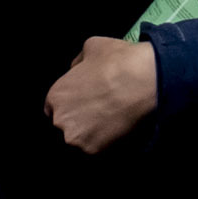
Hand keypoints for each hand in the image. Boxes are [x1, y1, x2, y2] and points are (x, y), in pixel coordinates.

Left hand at [47, 34, 162, 154]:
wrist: (144, 81)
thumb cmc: (118, 61)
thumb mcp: (91, 47)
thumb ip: (78, 63)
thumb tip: (77, 70)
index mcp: (55, 96)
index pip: (53, 108)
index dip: (70, 105)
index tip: (84, 104)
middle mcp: (60, 120)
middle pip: (65, 126)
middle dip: (78, 121)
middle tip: (99, 113)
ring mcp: (76, 138)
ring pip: (80, 140)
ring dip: (91, 135)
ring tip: (110, 123)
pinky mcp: (94, 151)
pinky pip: (97, 150)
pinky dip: (105, 143)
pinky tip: (118, 131)